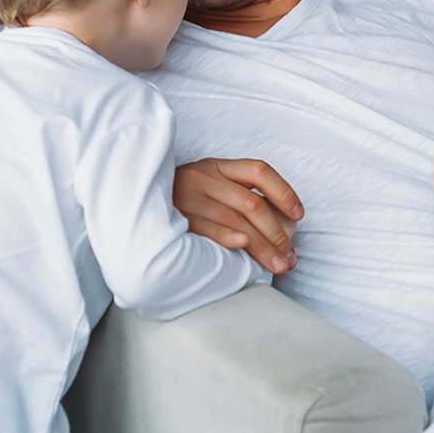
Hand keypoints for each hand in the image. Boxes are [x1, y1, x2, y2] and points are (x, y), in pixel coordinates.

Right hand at [172, 158, 304, 274]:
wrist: (135, 206)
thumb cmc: (186, 205)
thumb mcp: (212, 190)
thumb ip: (243, 205)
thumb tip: (286, 243)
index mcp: (218, 167)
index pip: (259, 171)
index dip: (283, 191)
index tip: (299, 215)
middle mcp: (203, 178)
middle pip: (251, 204)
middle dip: (276, 233)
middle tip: (289, 257)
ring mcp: (187, 198)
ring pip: (234, 220)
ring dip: (261, 245)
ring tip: (278, 264)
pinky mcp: (174, 219)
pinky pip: (204, 228)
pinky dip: (226, 236)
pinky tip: (243, 246)